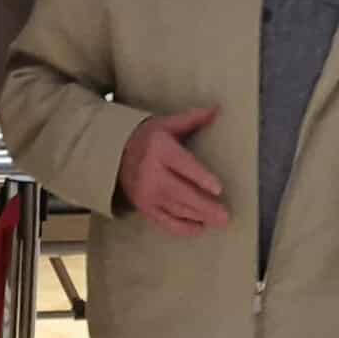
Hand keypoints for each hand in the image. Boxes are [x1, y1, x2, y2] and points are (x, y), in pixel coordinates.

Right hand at [118, 107, 228, 236]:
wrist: (113, 155)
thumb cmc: (147, 138)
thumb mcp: (166, 124)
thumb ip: (192, 119)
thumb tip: (217, 109)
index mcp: (159, 150)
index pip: (183, 165)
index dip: (200, 177)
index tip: (218, 189)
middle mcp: (151, 173)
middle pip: (181, 193)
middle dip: (204, 206)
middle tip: (225, 216)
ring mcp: (146, 193)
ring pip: (176, 209)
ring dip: (198, 217)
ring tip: (219, 222)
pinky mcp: (144, 207)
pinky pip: (164, 222)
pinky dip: (183, 228)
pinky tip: (200, 228)